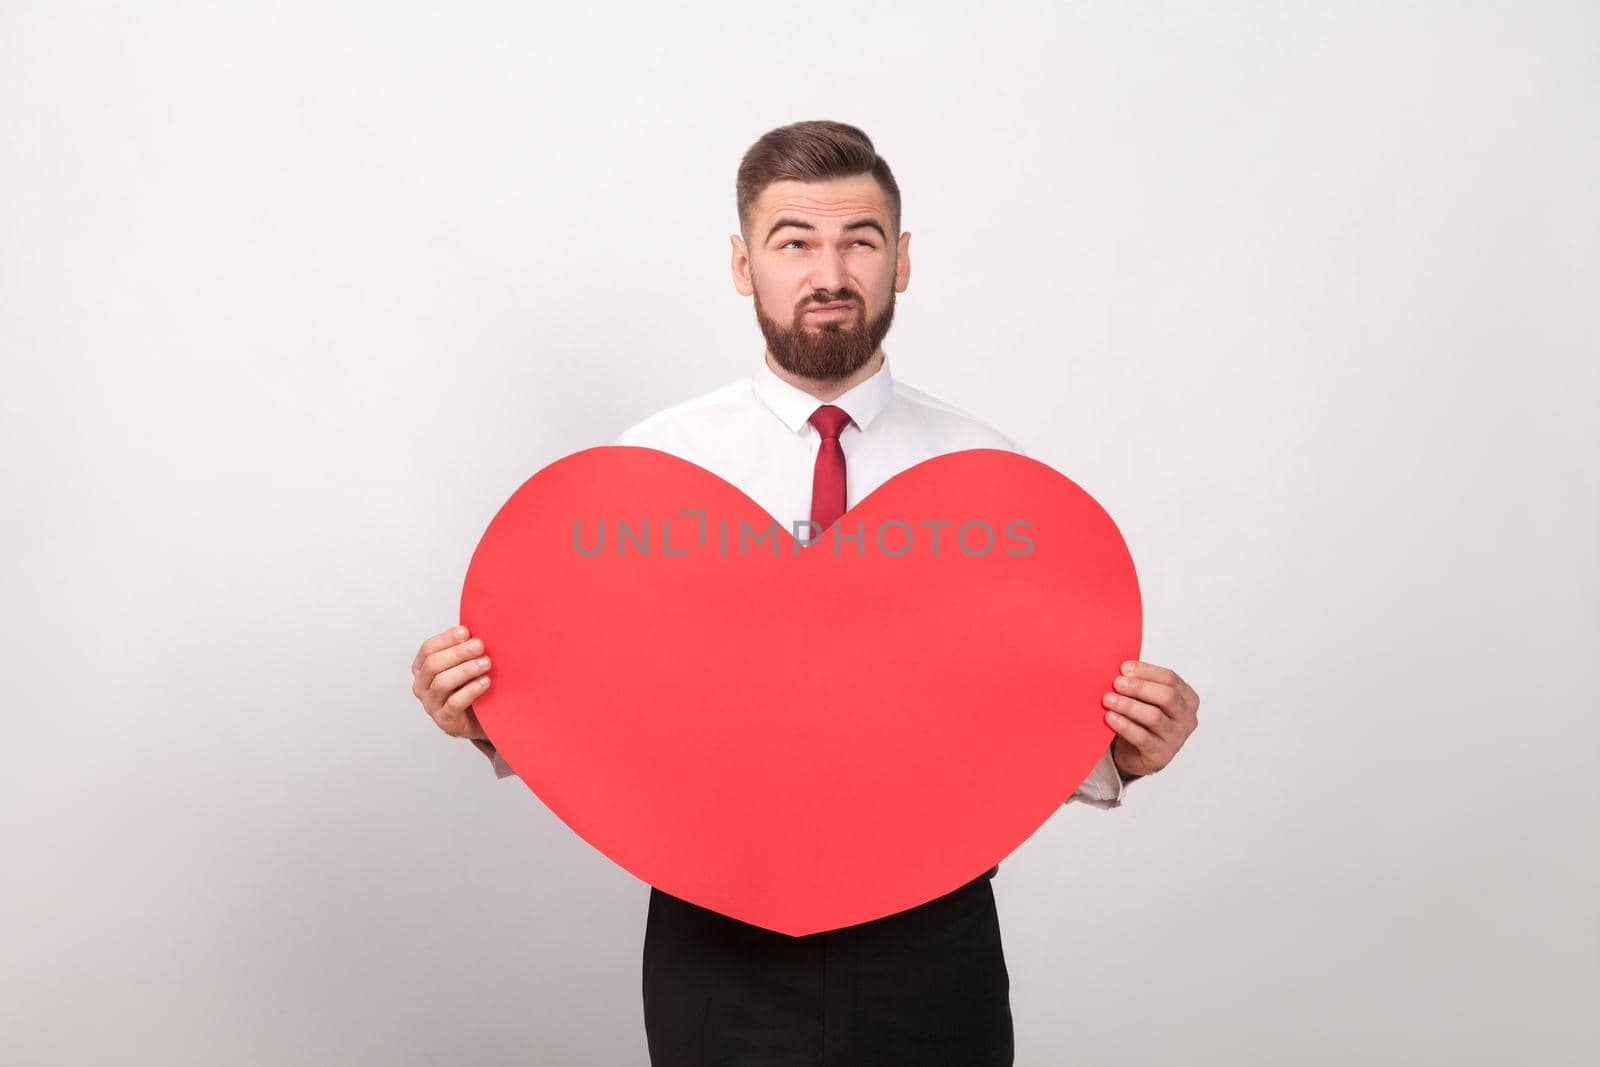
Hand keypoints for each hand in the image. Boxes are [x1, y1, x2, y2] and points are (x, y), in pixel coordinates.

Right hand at [412, 625, 492, 740]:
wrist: (478, 718)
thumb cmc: (469, 686)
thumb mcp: (463, 663)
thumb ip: (464, 647)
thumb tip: (477, 626)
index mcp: (422, 668)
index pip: (428, 649)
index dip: (446, 639)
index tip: (466, 631)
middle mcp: (422, 686)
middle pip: (434, 664)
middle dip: (458, 653)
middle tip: (480, 645)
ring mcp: (431, 704)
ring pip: (442, 683)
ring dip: (465, 670)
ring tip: (486, 663)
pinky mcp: (444, 720)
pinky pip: (454, 703)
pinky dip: (471, 690)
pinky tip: (485, 682)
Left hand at [1101, 660, 1198, 779]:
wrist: (1136, 752)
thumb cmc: (1142, 719)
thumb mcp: (1146, 699)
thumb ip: (1139, 684)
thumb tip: (1122, 669)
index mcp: (1187, 699)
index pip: (1170, 679)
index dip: (1147, 671)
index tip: (1124, 668)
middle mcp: (1187, 718)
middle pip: (1167, 696)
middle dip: (1139, 687)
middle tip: (1116, 683)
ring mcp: (1176, 738)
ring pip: (1154, 717)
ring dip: (1128, 706)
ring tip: (1108, 699)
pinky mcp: (1161, 755)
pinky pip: (1142, 738)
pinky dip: (1125, 726)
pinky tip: (1110, 718)